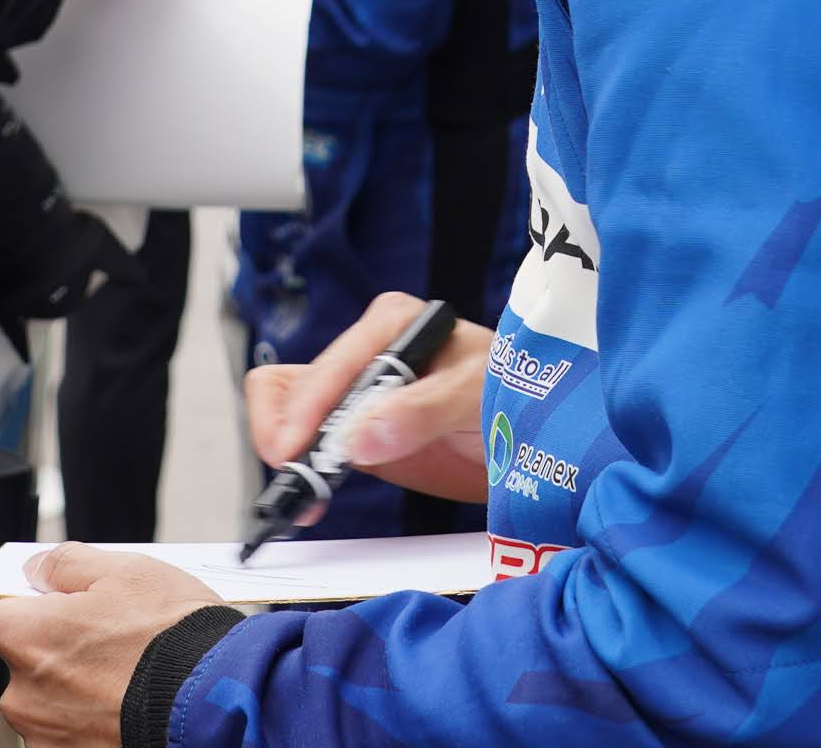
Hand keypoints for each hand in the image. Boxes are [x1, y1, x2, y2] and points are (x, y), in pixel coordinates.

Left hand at [0, 545, 217, 747]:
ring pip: (45, 690)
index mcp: (27, 639)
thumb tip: (40, 571)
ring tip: (131, 660)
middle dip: (48, 631)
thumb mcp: (123, 570)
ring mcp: (48, 736)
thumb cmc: (176, 641)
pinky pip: (69, 723)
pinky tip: (133, 691)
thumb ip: (65, 563)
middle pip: (15, 651)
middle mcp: (25, 695)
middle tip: (102, 620)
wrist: (222, 703)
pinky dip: (93, 706)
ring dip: (75, 672)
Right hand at [244, 291, 492, 511]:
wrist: (534, 437)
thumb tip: (359, 436)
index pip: (331, 362)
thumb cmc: (515, 397)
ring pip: (290, 409)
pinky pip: (306, 439)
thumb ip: (422, 410)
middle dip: (290, 434)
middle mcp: (367, 351)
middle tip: (297, 484)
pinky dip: (298, 465)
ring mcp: (357, 392)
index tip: (298, 450)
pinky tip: (306, 495)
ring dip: (286, 450)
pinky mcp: (354, 430)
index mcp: (392, 325)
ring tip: (299, 493)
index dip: (308, 408)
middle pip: (299, 386)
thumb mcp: (477, 396)